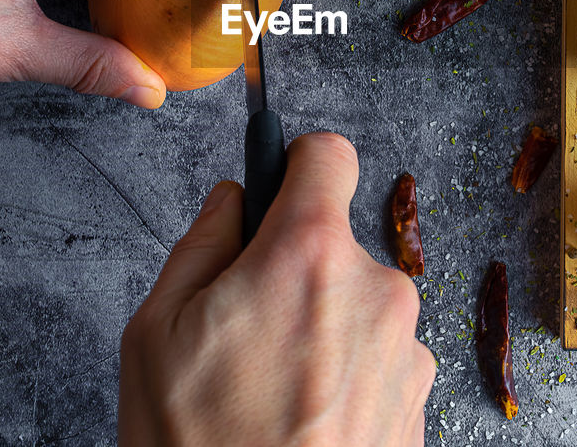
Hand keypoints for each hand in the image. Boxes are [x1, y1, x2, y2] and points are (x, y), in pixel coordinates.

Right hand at [119, 133, 434, 446]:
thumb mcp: (155, 334)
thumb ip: (202, 243)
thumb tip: (233, 201)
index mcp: (307, 257)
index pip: (328, 155)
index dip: (297, 164)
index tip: (281, 187)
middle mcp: (375, 292)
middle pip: (336, 243)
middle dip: (294, 268)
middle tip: (245, 329)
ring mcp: (407, 350)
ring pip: (358, 304)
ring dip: (324, 328)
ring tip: (271, 391)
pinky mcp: (421, 400)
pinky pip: (380, 357)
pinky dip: (347, 374)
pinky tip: (304, 421)